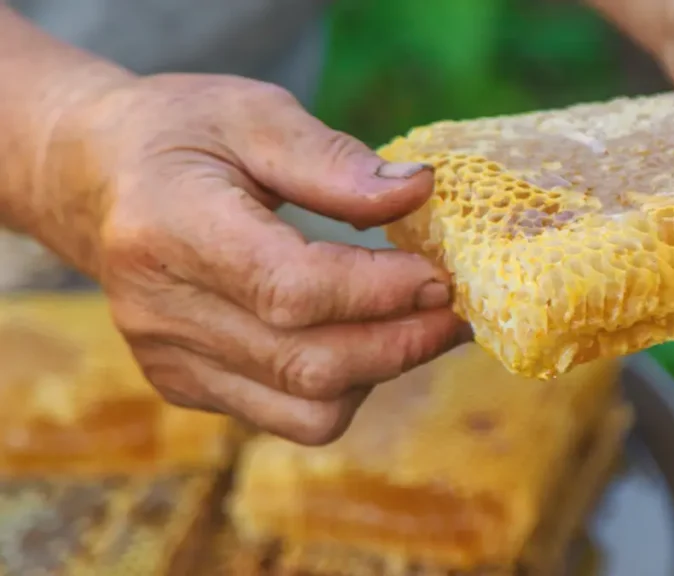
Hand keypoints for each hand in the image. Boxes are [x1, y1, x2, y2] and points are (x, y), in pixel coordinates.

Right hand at [44, 74, 469, 444]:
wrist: (97, 180)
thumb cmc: (182, 135)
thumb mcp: (252, 114)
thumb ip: (333, 159)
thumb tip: (418, 193)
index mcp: (168, 227)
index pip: (291, 289)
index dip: (380, 292)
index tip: (441, 276)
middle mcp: (161, 309)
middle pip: (308, 364)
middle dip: (402, 343)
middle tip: (454, 309)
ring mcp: (169, 358)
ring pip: (306, 408)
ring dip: (381, 372)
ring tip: (418, 325)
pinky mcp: (185, 384)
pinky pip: (287, 416)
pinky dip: (344, 388)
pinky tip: (364, 339)